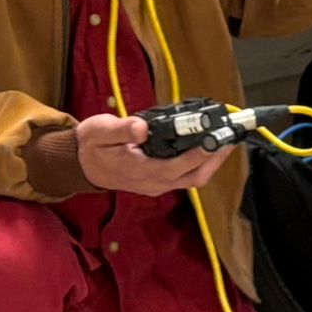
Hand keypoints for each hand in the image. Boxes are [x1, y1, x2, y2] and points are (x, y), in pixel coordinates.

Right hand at [76, 114, 232, 194]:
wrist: (81, 165)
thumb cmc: (91, 145)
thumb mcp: (99, 132)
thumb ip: (121, 130)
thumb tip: (142, 127)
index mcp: (139, 170)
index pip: (176, 167)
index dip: (199, 155)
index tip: (215, 140)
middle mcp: (153, 182)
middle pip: (194, 177)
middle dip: (215, 160)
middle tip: (230, 138)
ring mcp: (157, 184)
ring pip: (193, 179)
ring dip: (212, 162)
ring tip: (225, 141)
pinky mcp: (159, 182)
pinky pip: (187, 176)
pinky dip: (202, 163)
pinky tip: (208, 147)